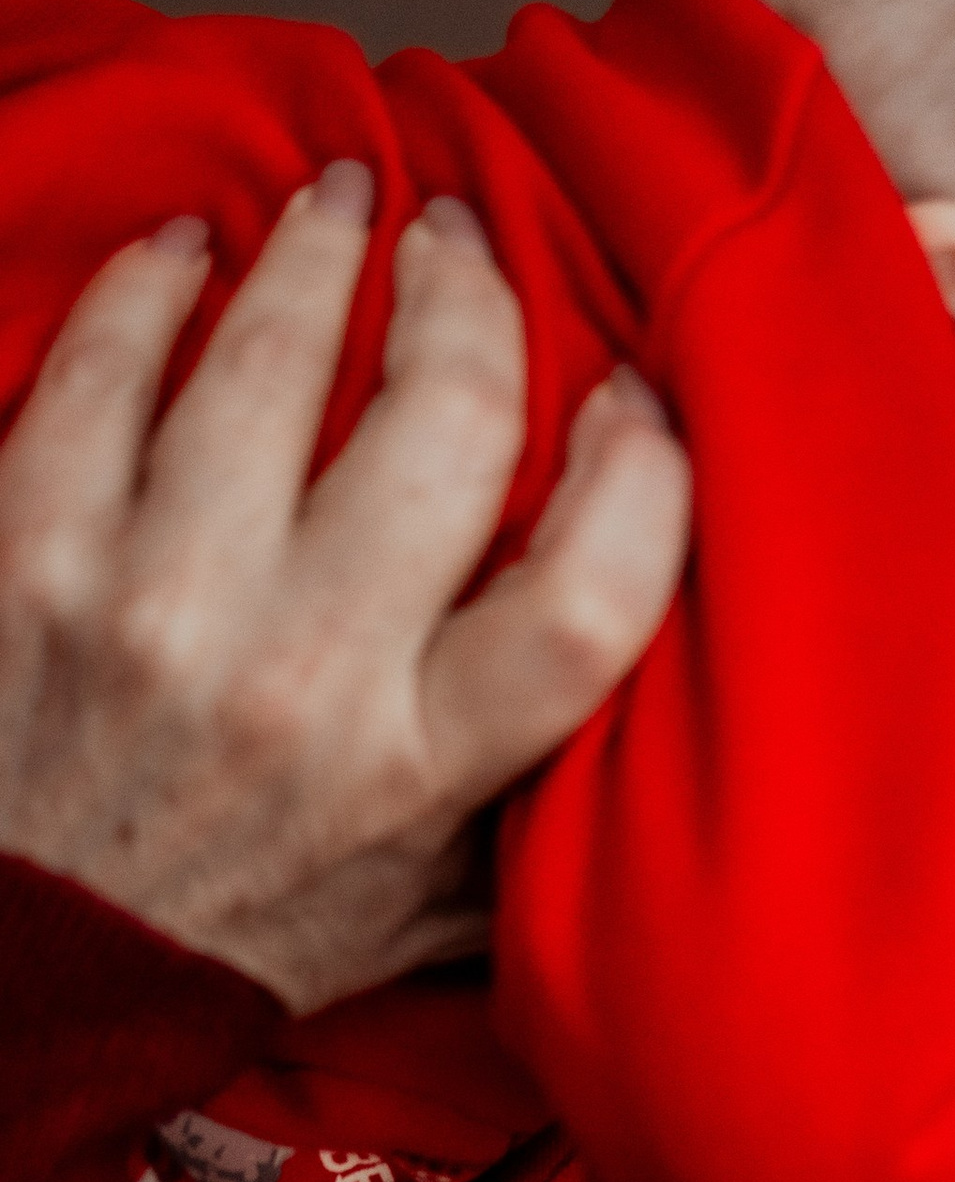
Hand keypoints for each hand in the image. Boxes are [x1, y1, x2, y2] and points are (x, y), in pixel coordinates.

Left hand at [0, 165, 690, 1017]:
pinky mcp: (30, 559)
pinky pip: (102, 371)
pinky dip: (149, 289)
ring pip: (265, 360)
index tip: (632, 402)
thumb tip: (663, 656)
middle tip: (461, 241)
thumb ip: (546, 788)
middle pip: (441, 428)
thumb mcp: (439, 906)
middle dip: (466, 295)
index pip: (589, 596)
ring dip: (316, 252)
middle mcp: (301, 683)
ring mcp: (157, 608)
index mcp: (425, 771)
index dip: (641, 472)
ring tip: (339, 207)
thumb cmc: (246, 927)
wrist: (35, 974)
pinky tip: (186, 255)